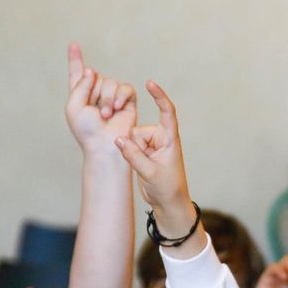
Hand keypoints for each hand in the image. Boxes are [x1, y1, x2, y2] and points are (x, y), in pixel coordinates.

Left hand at [64, 42, 137, 155]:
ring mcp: (112, 96)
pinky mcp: (127, 101)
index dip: (75, 59)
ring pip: (110, 82)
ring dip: (107, 98)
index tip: (73, 45)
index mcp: (80, 94)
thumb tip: (92, 70)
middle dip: (94, 92)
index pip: (77, 74)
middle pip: (94, 75)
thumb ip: (79, 85)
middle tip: (95, 113)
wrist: (105, 146)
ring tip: (106, 115)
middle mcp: (96, 93)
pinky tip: (117, 109)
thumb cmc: (87, 131)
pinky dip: (120, 97)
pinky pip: (125, 88)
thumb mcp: (73, 107)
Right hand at [113, 80, 195, 236]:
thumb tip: (118, 138)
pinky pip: (129, 146)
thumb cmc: (167, 188)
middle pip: (139, 130)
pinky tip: (136, 167)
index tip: (149, 83)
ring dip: (132, 152)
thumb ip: (133, 155)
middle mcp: (161, 139)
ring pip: (131, 138)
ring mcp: (151, 145)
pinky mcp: (143, 152)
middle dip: (135, 145)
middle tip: (144, 165)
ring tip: (143, 168)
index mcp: (170, 139)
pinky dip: (129, 154)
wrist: (167, 203)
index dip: (159, 96)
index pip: (167, 112)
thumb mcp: (150, 173)